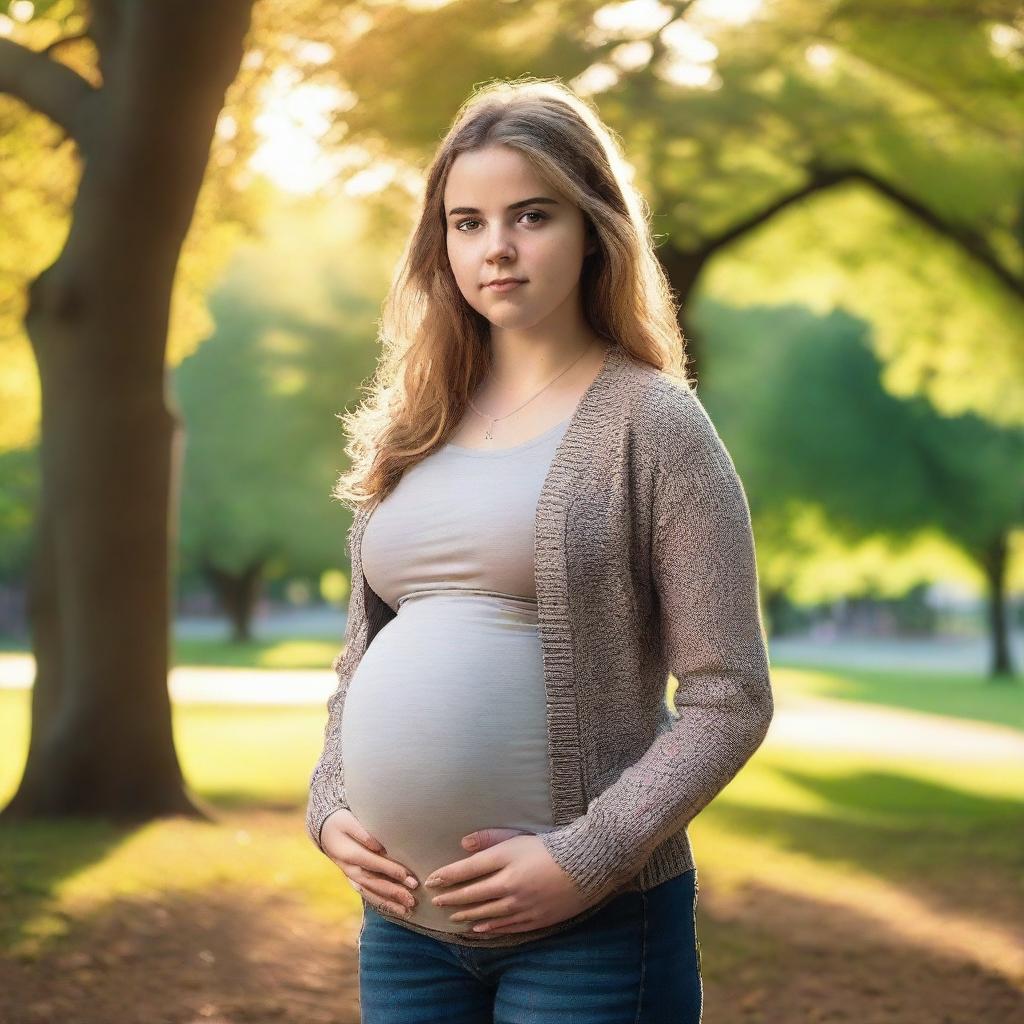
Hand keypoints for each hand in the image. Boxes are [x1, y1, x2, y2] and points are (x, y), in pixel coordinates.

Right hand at [319, 809, 418, 917]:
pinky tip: (396, 909)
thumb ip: (363, 833)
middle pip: (374, 883)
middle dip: (393, 892)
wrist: (325, 831)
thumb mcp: (349, 821)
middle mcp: (350, 870)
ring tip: (407, 910)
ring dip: (389, 903)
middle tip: (412, 899)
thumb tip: (378, 846)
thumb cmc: (342, 823)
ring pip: (371, 893)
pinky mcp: (355, 881)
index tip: (408, 876)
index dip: (391, 870)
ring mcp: (352, 877)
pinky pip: (368, 895)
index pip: (373, 864)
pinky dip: (382, 904)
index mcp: (350, 854)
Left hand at [423, 828, 595, 934]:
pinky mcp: (535, 919)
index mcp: (507, 859)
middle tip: (436, 901)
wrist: (586, 864)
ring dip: (466, 914)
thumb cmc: (550, 846)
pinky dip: (489, 927)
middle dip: (451, 897)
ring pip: (486, 913)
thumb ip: (490, 838)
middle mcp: (511, 884)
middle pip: (473, 894)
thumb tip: (463, 843)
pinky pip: (506, 926)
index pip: (468, 869)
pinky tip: (477, 928)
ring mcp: (523, 905)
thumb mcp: (518, 836)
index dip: (447, 875)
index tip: (432, 880)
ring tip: (452, 916)